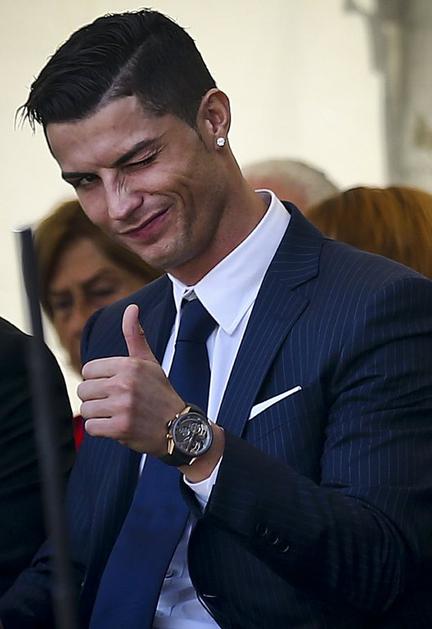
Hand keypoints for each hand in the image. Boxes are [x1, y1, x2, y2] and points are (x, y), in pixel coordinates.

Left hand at [78, 304, 183, 454]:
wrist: (178, 427)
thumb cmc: (160, 393)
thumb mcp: (149, 362)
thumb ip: (135, 335)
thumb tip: (132, 308)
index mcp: (129, 365)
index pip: (88, 370)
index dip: (99, 380)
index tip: (115, 386)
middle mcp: (124, 384)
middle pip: (84, 390)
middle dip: (96, 398)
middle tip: (116, 402)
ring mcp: (122, 406)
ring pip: (86, 409)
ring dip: (98, 415)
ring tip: (116, 414)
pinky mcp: (120, 428)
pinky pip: (91, 427)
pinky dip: (101, 430)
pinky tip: (116, 426)